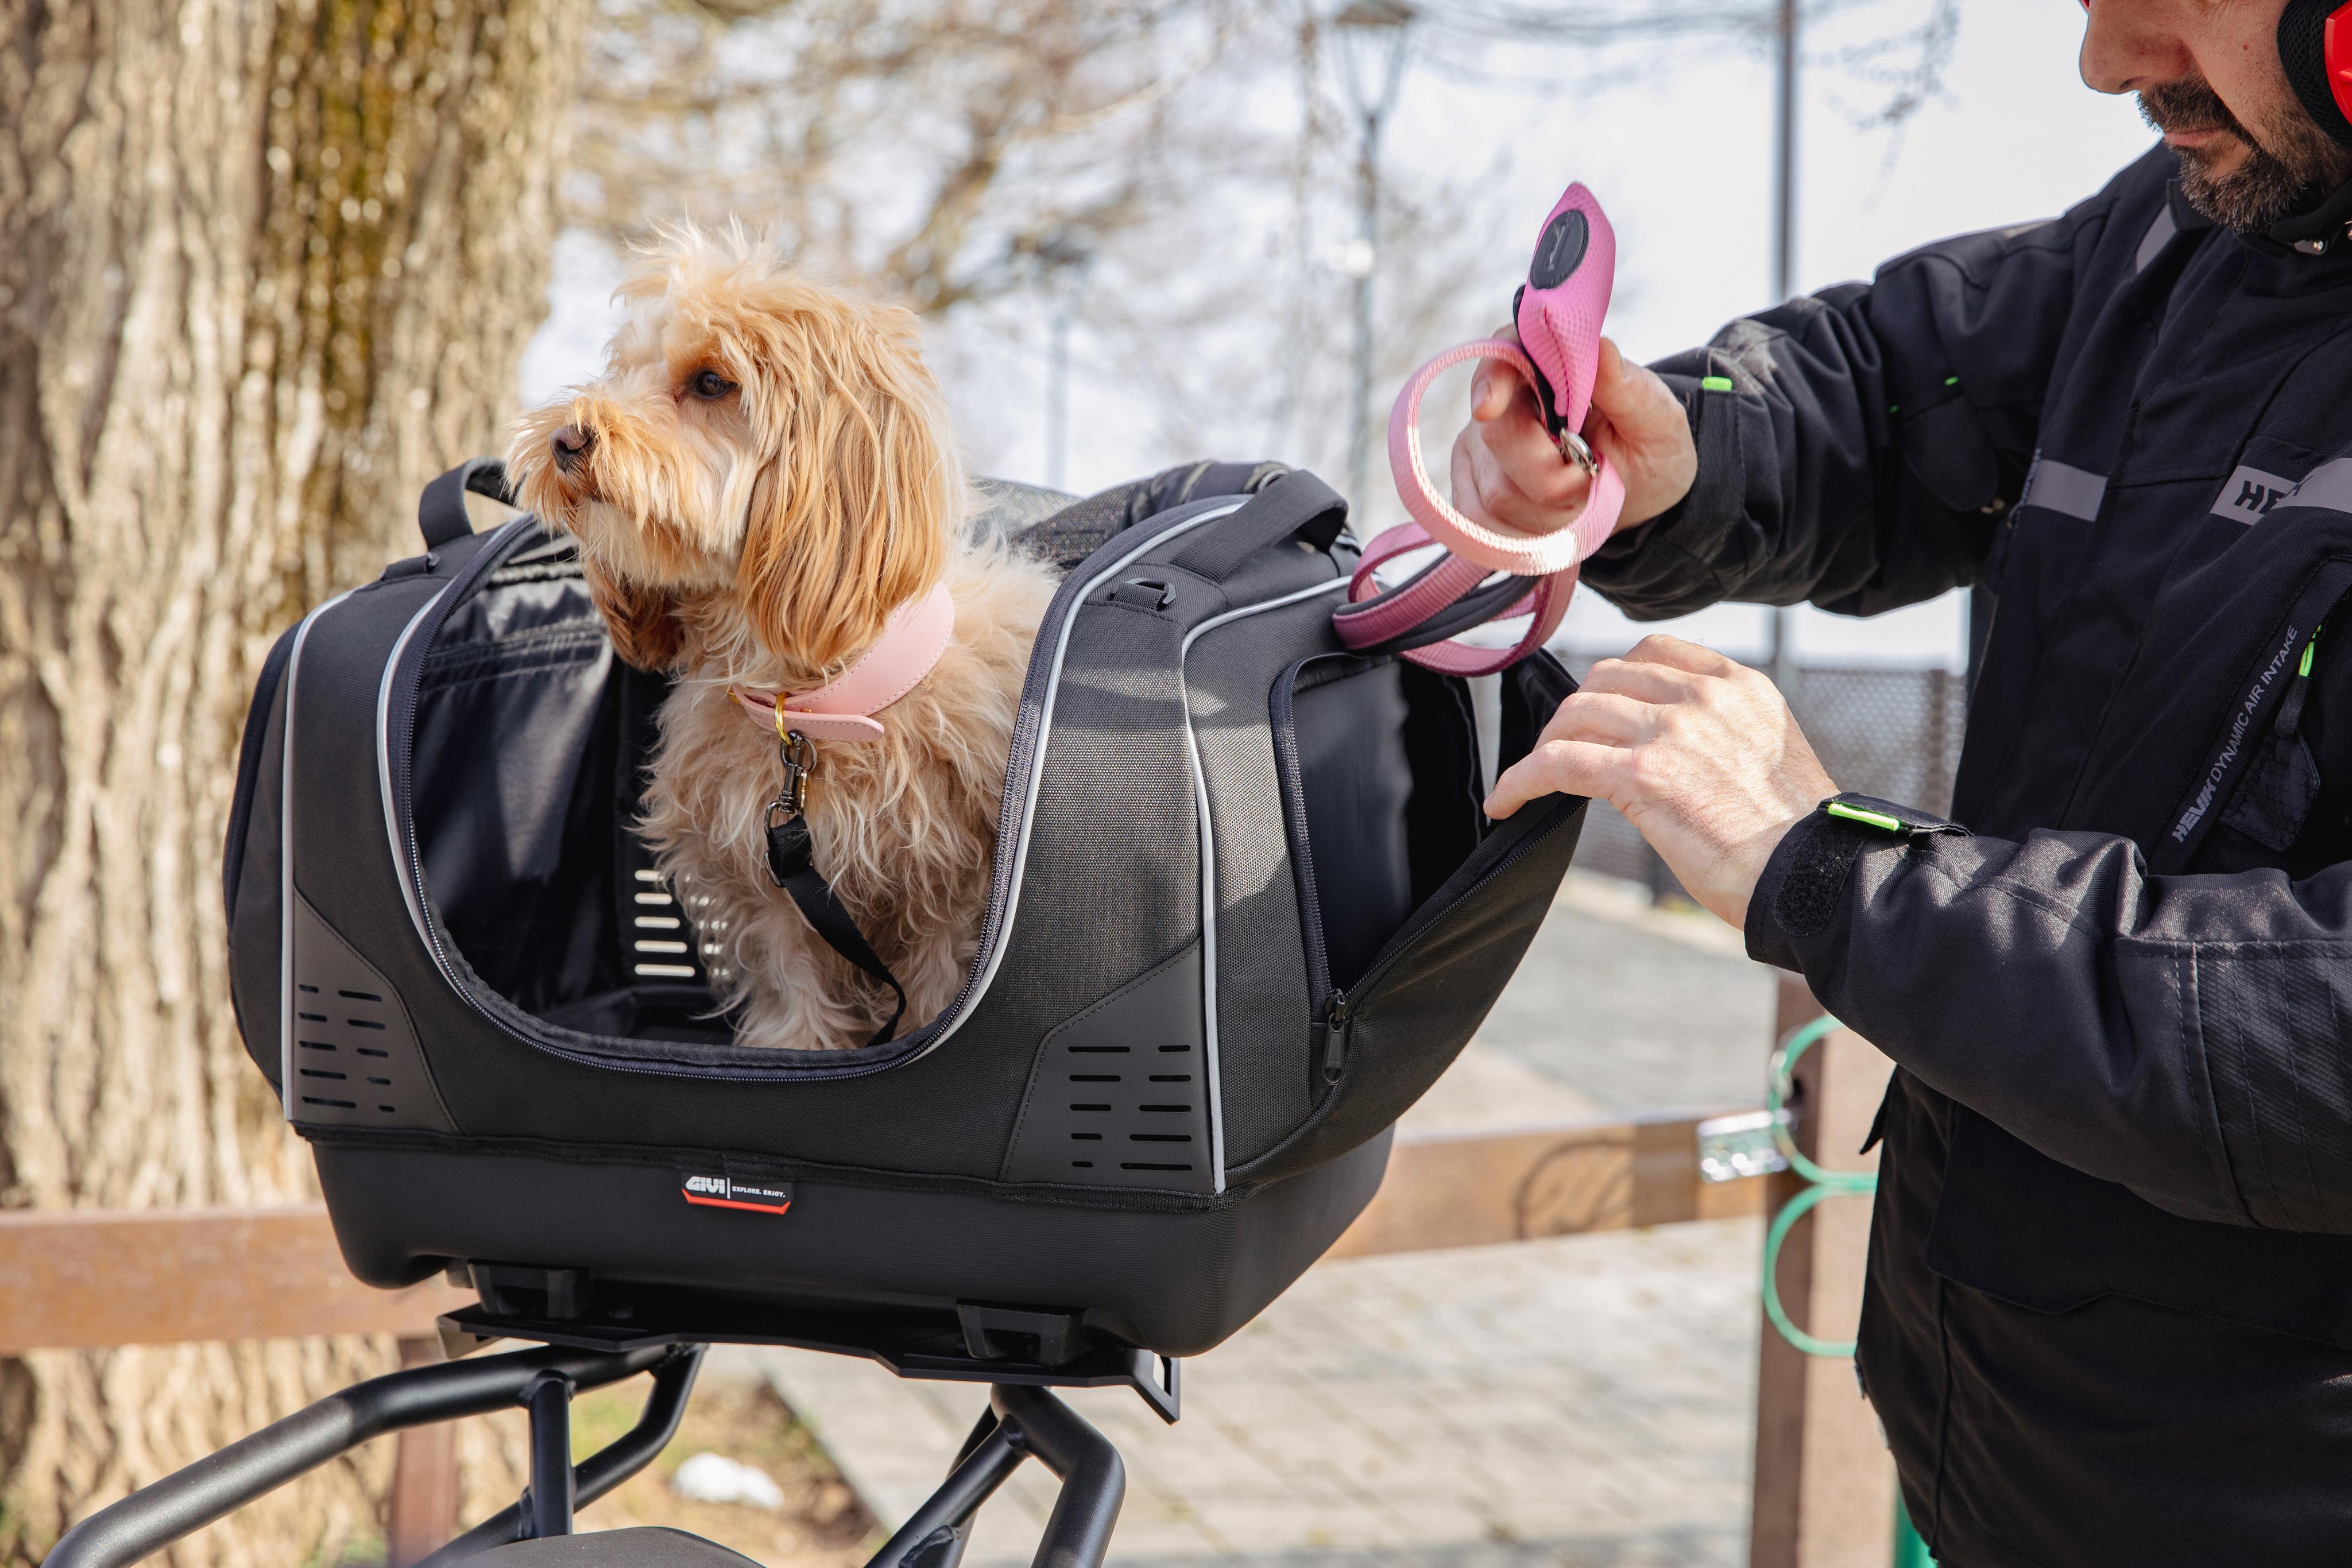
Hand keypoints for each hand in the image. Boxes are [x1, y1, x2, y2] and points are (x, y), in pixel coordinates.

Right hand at [1449, 335, 1698, 538]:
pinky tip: (1555, 519)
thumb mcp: (1657, 419)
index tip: (1489, 407)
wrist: (1640, 497)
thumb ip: (1627, 388)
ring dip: (1550, 508)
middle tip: (1591, 473)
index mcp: (1546, 367)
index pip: (1503, 357)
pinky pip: (1485, 527)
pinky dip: (1529, 534)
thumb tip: (1600, 347)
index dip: (1490, 380)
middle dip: (1549, 472)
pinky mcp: (1472, 495)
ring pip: (1496, 492)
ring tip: (1580, 493)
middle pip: (1497, 436)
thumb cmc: (1650, 448)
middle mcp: (1501, 405)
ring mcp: (1479, 451)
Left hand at [1485, 635, 1834, 929]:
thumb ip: (1719, 731)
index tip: (1598, 710)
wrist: (1813, 876)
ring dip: (1546, 745)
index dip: (1614, 680)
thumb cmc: (1793, 836)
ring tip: (1533, 779)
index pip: (1654, 651)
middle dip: (1576, 713)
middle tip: (1561, 751)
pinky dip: (1521, 779)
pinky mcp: (1641, 773)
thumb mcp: (1767, 754)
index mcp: (1738, 686)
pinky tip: (1507, 801)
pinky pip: (1556, 762)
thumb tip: (1667, 744)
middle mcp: (1702, 696)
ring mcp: (1670, 730)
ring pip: (1576, 714)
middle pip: (1605, 678)